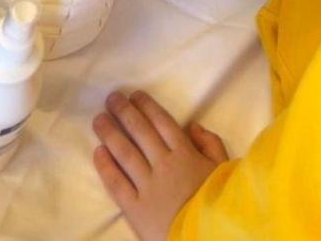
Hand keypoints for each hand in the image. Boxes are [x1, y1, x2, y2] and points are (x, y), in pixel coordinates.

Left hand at [93, 89, 226, 240]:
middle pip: (140, 132)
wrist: (205, 236)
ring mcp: (147, 186)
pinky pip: (117, 184)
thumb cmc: (217, 201)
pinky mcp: (135, 208)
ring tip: (98, 120)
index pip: (162, 122)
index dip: (147, 106)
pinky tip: (98, 152)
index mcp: (185, 153)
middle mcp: (163, 164)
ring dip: (110, 134)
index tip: (134, 94)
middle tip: (111, 98)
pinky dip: (106, 167)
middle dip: (124, 112)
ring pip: (125, 154)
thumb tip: (192, 125)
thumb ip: (210, 143)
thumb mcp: (223, 167)